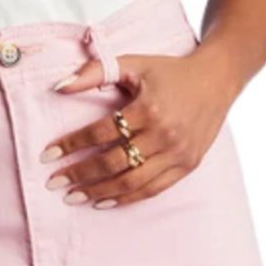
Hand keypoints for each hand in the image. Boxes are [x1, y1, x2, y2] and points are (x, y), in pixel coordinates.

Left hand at [40, 50, 230, 206]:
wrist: (217, 81)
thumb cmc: (170, 72)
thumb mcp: (135, 64)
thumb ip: (96, 72)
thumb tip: (59, 87)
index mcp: (149, 108)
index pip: (101, 132)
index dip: (72, 145)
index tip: (48, 155)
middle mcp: (164, 134)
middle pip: (113, 162)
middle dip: (79, 174)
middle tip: (53, 182)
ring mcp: (178, 153)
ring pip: (131, 181)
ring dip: (98, 191)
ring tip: (72, 197)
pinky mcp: (187, 166)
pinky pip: (152, 189)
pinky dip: (126, 198)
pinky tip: (102, 201)